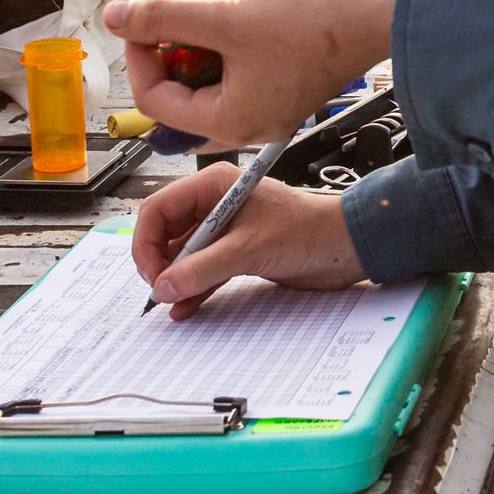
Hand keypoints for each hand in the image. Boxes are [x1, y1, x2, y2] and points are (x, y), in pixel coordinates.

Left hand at [105, 0, 407, 148]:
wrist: (372, 12)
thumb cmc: (309, 24)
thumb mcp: (223, 18)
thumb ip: (163, 18)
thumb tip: (117, 18)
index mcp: (230, 122)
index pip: (157, 100)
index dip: (141, 55)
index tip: (138, 20)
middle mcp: (249, 123)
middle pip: (183, 91)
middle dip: (173, 44)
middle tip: (169, 10)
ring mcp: (269, 104)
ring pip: (211, 74)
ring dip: (200, 33)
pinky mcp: (285, 84)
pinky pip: (238, 65)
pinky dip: (226, 35)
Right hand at [133, 168, 364, 316]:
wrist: (346, 247)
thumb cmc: (308, 231)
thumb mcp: (249, 249)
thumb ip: (203, 269)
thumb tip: (163, 287)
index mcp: (213, 186)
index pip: (159, 208)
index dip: (146, 242)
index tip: (151, 274)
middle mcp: (214, 204)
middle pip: (166, 232)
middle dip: (159, 262)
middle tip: (161, 292)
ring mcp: (225, 230)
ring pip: (184, 255)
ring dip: (175, 279)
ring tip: (170, 304)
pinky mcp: (237, 253)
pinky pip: (203, 270)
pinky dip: (192, 287)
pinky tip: (184, 307)